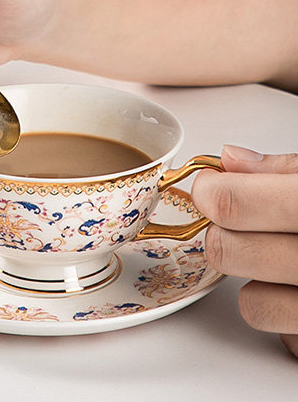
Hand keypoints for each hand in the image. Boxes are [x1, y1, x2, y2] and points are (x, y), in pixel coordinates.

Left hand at [192, 144, 297, 356]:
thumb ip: (287, 170)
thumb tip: (230, 161)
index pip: (235, 205)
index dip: (211, 192)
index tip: (210, 187)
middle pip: (229, 252)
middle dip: (225, 233)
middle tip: (241, 221)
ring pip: (251, 304)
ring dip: (257, 282)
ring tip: (284, 259)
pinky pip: (288, 337)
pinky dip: (289, 314)